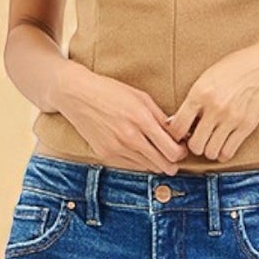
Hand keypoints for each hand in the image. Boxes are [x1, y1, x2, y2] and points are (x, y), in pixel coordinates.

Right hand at [55, 63, 188, 174]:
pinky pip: (131, 165)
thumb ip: (160, 117)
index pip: (173, 150)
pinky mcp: (105, 154)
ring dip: (156, 162)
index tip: (181, 147)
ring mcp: (117, 148)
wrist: (76, 94)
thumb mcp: (140, 97)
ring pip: (148, 167)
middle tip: (174, 154)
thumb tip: (179, 134)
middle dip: (173, 162)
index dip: (182, 152)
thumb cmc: (110, 91)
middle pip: (164, 165)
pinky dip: (140, 161)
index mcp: (142, 119)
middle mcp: (130, 137)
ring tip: (156, 150)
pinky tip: (138, 149)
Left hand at [164, 40, 258, 162]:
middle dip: (193, 144)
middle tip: (196, 139)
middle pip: (194, 144)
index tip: (180, 133)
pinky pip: (228, 152)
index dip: (175, 134)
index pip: (177, 127)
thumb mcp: (205, 78)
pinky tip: (223, 145)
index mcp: (200, 93)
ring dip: (208, 150)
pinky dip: (223, 153)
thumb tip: (175, 123)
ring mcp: (232, 118)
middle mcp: (215, 108)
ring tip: (210, 142)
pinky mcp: (246, 126)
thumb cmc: (232, 69)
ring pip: (210, 152)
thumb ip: (192, 101)